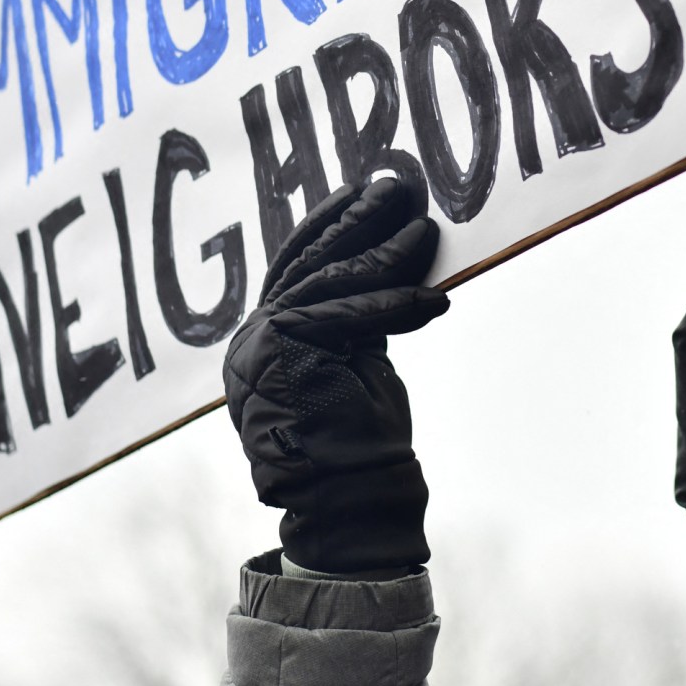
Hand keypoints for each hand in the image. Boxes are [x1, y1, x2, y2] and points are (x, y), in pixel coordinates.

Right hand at [223, 177, 450, 572]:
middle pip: (308, 262)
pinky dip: (396, 306)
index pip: (296, 264)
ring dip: (385, 254)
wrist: (351, 496)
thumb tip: (391, 258)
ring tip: (426, 231)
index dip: (330, 224)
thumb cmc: (362, 435)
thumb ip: (357, 315)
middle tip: (397, 189)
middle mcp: (250, 339)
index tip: (363, 192)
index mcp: (262, 337)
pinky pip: (349, 316)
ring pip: (330, 282)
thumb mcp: (358, 358)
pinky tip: (435, 302)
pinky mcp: (281, 354)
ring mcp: (259, 345)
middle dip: (355, 222)